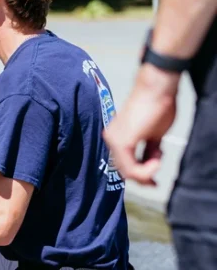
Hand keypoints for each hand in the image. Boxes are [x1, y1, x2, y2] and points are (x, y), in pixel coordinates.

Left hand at [104, 65, 178, 185]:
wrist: (156, 90)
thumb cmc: (156, 107)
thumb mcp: (153, 135)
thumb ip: (149, 150)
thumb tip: (151, 163)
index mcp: (115, 137)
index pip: (123, 164)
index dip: (140, 174)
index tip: (154, 175)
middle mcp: (110, 139)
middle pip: (124, 170)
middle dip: (143, 176)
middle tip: (155, 180)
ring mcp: (114, 141)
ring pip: (127, 171)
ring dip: (146, 172)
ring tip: (158, 161)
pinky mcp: (122, 142)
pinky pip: (131, 168)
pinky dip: (145, 170)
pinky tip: (156, 162)